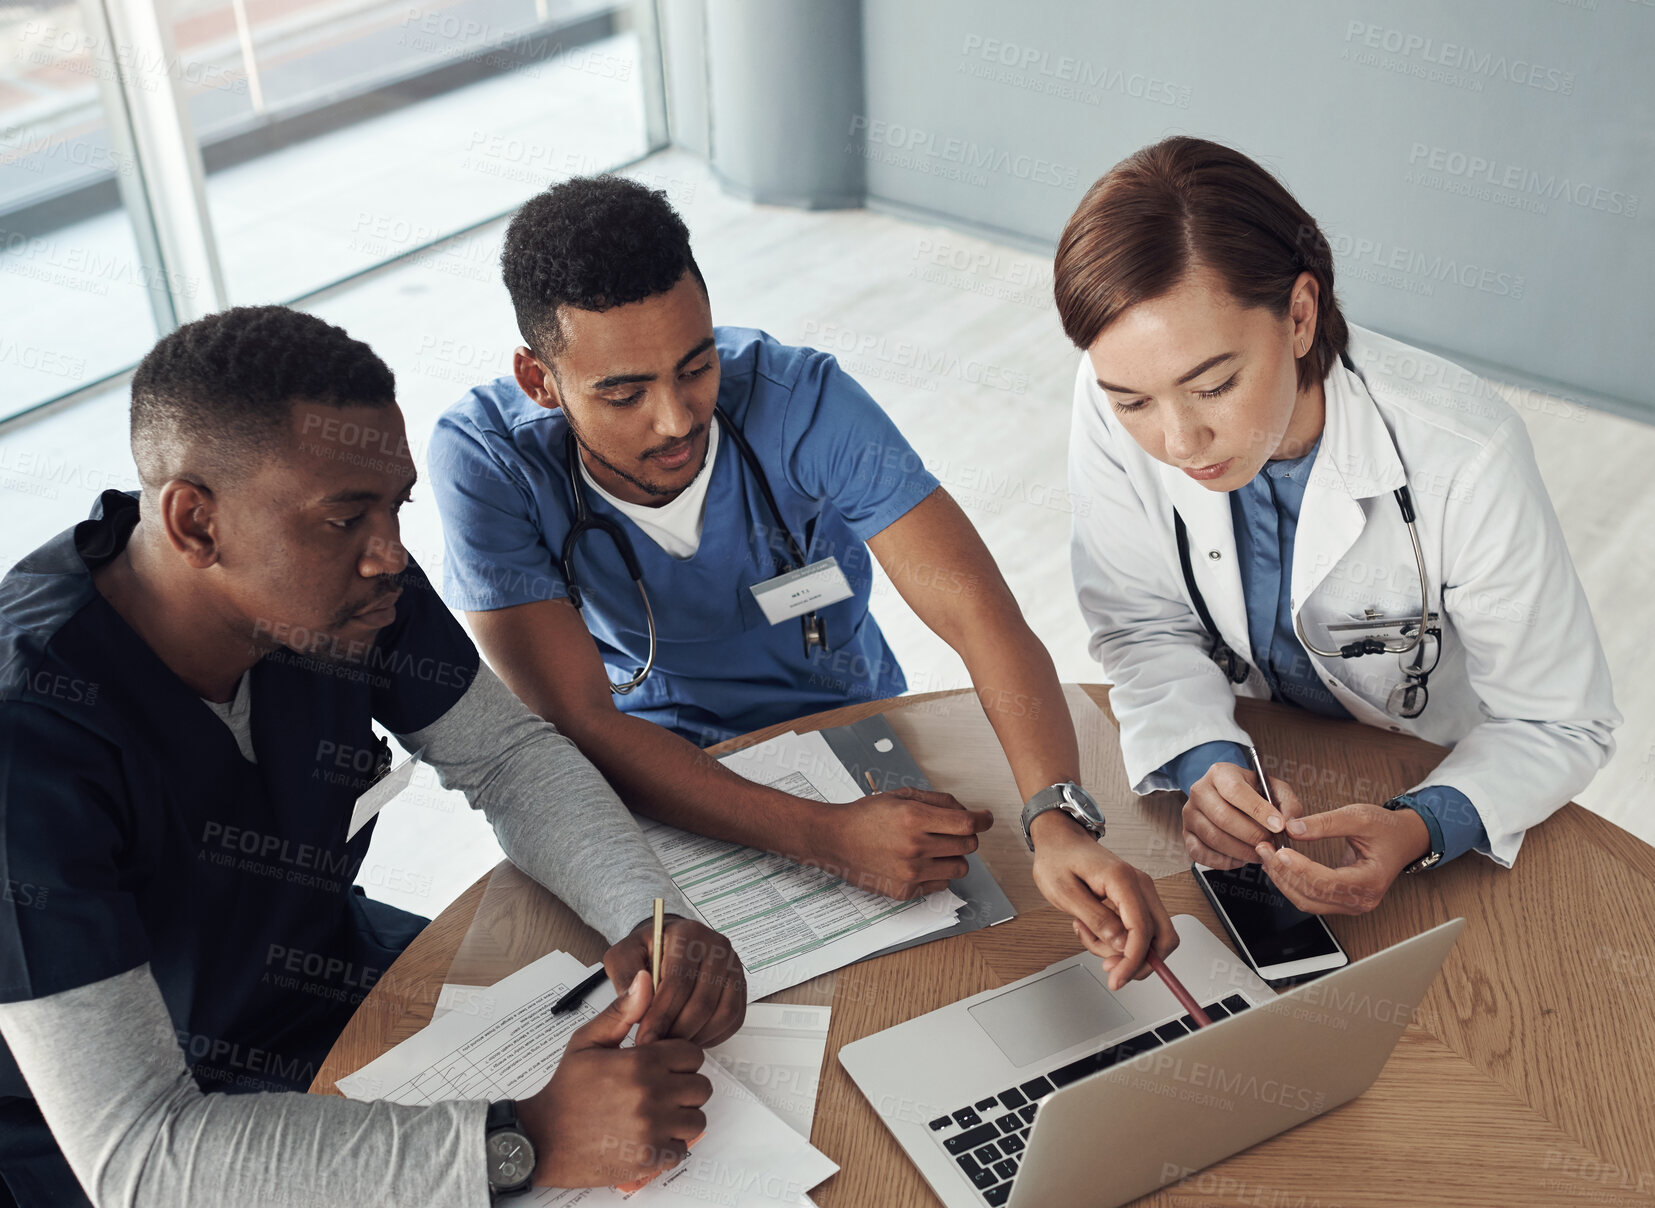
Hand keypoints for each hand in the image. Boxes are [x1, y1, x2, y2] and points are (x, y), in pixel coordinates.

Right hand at [520, 972, 712, 1187]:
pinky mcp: (649, 1159)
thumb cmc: (565, 1091)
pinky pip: (683, 1150)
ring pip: (697, 1120)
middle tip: (660, 1092)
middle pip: (701, 1087)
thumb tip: (646, 980)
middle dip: (684, 1088)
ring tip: (656, 1116)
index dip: (680, 1060)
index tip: (663, 1067)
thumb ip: (622, 1012)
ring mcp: (652, 1129)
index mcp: (640, 1062)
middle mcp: (651, 1095)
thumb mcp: (587, 1042)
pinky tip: (649, 1138)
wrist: (541, 1139)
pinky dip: (670, 1146)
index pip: (693, 1055)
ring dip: (681, 1118)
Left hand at [605, 916, 745, 1046]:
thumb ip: (626, 978)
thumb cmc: (647, 951)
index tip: (645, 1037)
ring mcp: (733, 966)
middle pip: (703, 1001)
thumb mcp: (623, 956)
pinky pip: (733, 1019)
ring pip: (722, 1013)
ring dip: (696, 1036)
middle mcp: (717, 947)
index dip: (661, 1015)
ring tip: (671, 1045)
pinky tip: (689, 1039)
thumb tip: (639, 999)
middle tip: (657, 1047)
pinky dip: (712, 1036)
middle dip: (677, 1031)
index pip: (678, 981)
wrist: (668, 945)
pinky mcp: (740, 986)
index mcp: (688, 934)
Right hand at [811, 786, 993, 899]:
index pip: (966, 823)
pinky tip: (921, 863)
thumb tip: (967, 811)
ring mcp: (910, 872)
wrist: (835, 839)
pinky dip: (938, 873)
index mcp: (914, 818)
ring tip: (936, 848)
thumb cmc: (866, 816)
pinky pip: (941, 884)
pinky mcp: (904, 891)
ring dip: (954, 856)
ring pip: (959, 868)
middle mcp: (914, 846)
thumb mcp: (901, 796)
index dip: (983, 820)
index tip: (986, 818)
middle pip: (967, 845)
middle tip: (952, 831)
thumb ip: (937, 801)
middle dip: (966, 836)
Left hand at [1029, 812, 1178, 989]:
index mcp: (1123, 880)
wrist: (1060, 841)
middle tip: (1111, 969)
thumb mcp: (1065, 892)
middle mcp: (1141, 885)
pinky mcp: (1136, 899)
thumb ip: (1095, 918)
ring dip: (1121, 950)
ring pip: (1151, 938)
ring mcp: (1141, 892)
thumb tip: (1121, 945)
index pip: (1142, 930)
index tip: (1118, 979)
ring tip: (1087, 933)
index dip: (1133, 960)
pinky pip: (1138, 930)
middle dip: (1139, 961)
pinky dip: (1118, 940)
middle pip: (1163, 937)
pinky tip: (1092, 927)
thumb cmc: (1058, 859)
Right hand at [1182, 762, 1304, 868]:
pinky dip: (1222, 861)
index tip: (1278, 826)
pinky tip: (1239, 859)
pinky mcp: (1186, 834)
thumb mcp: (1274, 789)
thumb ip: (1287, 804)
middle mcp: (1200, 791)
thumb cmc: (1253, 793)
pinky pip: (1200, 853)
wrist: (1227, 796)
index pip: (1236, 791)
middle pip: (1223, 817)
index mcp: (1220, 773)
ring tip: (1259, 853)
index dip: (1258, 811)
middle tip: (1271, 844)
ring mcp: (1190, 813)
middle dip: (1251, 835)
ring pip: (1213, 837)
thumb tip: (1291, 827)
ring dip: (1240, 850)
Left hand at [1252, 802, 1431, 914]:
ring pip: (1307, 901)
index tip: (1280, 852)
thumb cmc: (1386, 828)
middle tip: (1264, 849)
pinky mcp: (1341, 901)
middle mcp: (1362, 900)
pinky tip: (1279, 866)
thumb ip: (1326, 823)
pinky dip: (1291, 884)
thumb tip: (1293, 828)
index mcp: (1371, 881)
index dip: (1301, 869)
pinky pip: (1310, 899)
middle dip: (1284, 873)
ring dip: (1283, 880)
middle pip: (1313, 896)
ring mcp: (1351, 904)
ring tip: (1267, 856)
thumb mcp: (1359, 816)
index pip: (1328, 882)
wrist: (1402, 839)